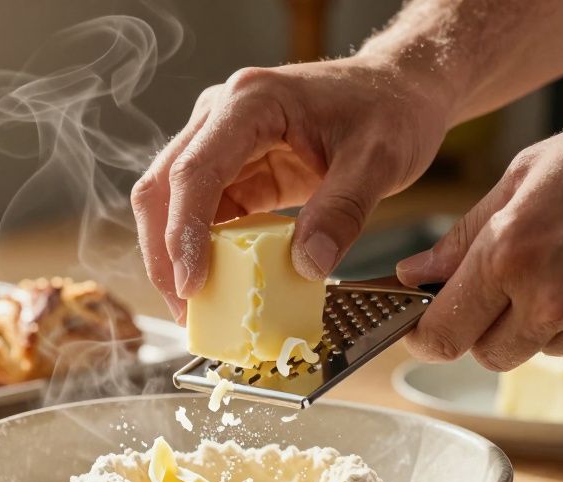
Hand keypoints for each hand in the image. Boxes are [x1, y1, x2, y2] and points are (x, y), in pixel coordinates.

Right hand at [132, 56, 453, 321]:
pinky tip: (217, 285)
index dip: (184, 232)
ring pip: (171, 203)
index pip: (195, 171)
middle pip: (164, 187)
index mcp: (250, 102)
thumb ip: (342, 210)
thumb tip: (307, 266)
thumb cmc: (389, 110)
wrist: (399, 91)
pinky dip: (203, 252)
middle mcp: (221, 116)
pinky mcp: (233, 170)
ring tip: (196, 307)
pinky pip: (204, 214)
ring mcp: (221, 143)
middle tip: (185, 310)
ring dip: (176, 256)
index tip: (192, 284)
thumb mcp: (378, 160)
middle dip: (165, 253)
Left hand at [396, 91, 562, 370]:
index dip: (426, 335)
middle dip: (482, 330)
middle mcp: (546, 297)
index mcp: (509, 252)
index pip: (441, 333)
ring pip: (534, 351)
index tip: (425, 326)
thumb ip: (463, 235)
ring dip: (536, 323)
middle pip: (484, 355)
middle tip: (502, 290)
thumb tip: (416, 276)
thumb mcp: (528, 173)